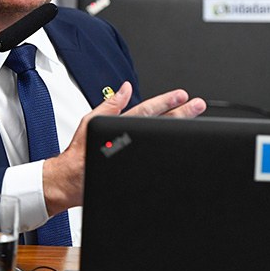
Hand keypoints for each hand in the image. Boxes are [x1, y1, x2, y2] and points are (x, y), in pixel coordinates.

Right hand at [42, 82, 205, 214]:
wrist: (71, 182)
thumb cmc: (80, 154)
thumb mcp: (91, 122)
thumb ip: (111, 104)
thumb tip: (125, 88)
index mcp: (120, 127)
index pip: (147, 111)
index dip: (166, 102)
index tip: (182, 95)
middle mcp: (131, 141)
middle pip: (161, 125)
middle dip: (182, 113)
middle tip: (198, 105)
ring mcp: (135, 156)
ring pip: (162, 141)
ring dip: (181, 130)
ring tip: (196, 122)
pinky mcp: (135, 170)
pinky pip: (158, 164)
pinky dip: (172, 157)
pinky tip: (182, 149)